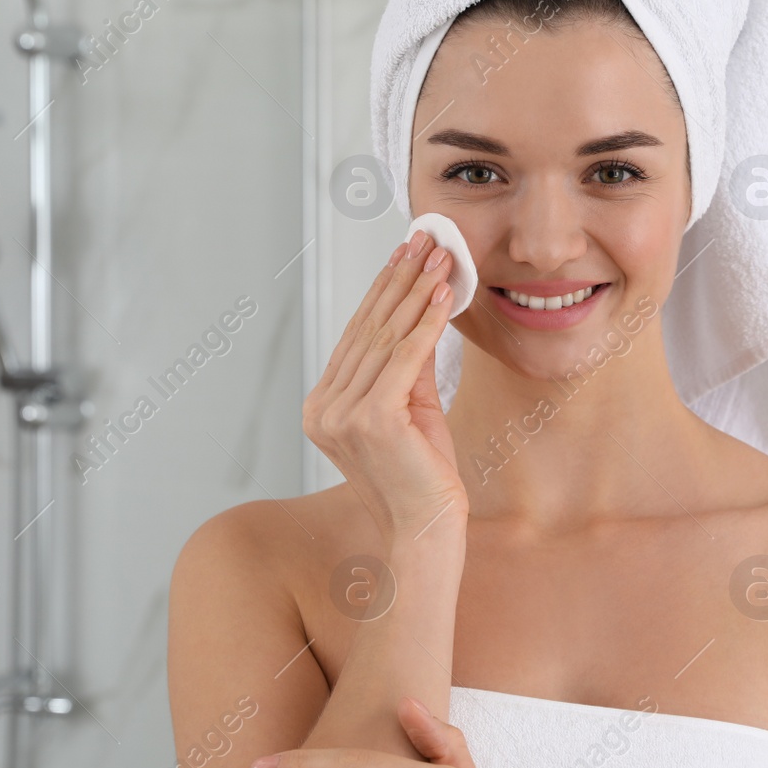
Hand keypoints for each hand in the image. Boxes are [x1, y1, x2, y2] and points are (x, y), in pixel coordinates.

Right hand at [303, 233, 466, 542]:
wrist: (426, 529)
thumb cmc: (422, 476)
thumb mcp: (413, 408)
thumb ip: (410, 364)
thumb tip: (423, 310)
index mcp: (323, 407)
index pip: (357, 336)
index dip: (383, 290)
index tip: (404, 254)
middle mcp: (324, 409)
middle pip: (368, 329)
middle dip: (399, 279)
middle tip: (423, 239)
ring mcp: (342, 415)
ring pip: (386, 337)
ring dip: (416, 291)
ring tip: (439, 256)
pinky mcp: (372, 419)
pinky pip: (405, 357)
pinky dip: (427, 322)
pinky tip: (444, 294)